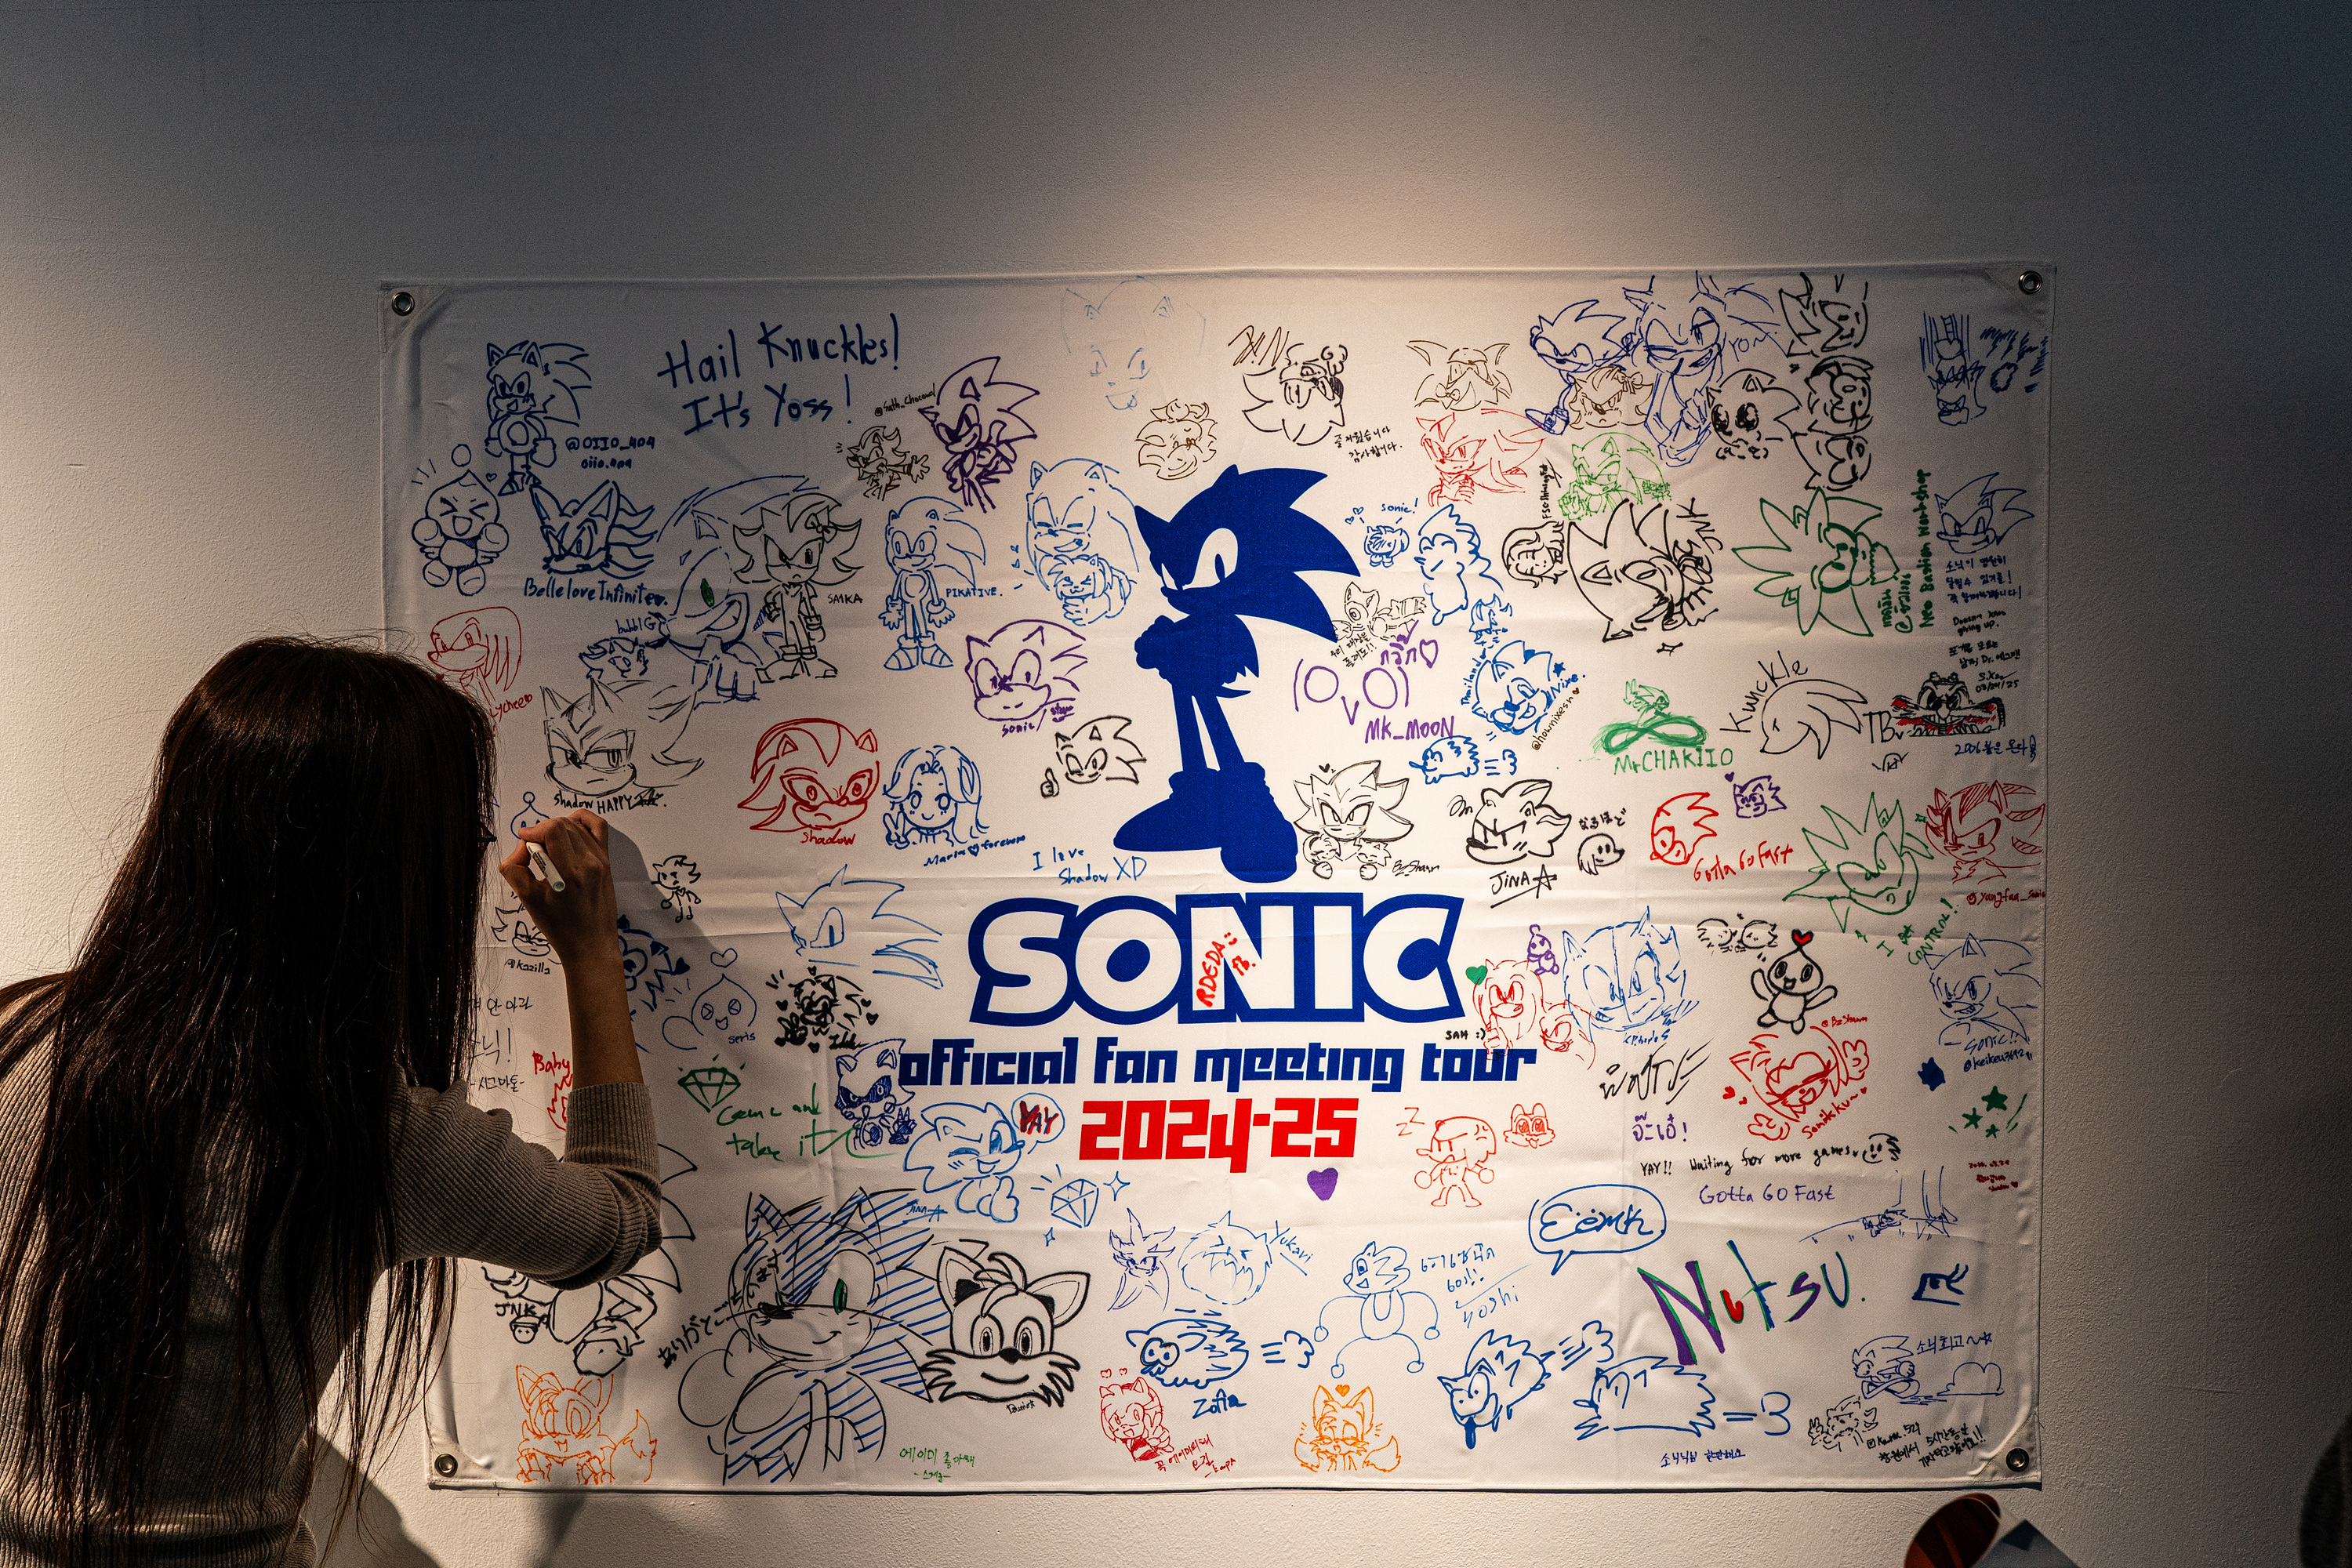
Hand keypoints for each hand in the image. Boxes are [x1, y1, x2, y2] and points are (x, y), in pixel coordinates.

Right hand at [499, 810, 619, 970]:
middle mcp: (589, 863)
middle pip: (563, 825)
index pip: (553, 830)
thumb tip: (522, 847)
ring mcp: (601, 861)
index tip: (523, 841)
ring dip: (557, 829)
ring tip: (548, 846)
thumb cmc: (559, 926)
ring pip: (577, 826)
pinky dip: (583, 821)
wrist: (590, 945)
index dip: (533, 830)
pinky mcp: (607, 862)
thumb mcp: (528, 900)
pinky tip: (569, 828)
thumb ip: (514, 868)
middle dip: (542, 831)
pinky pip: (598, 828)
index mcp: (570, 872)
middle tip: (533, 850)